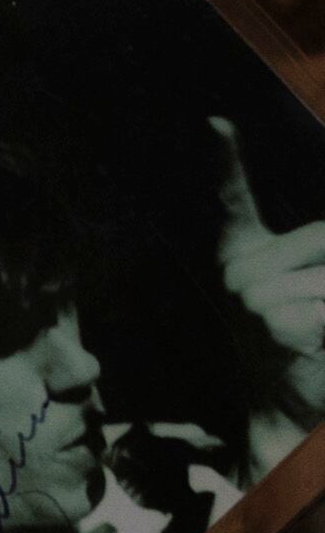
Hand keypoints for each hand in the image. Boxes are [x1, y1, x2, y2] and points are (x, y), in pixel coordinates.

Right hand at [214, 117, 324, 360]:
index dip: (224, 159)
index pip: (233, 200)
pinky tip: (316, 344)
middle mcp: (238, 269)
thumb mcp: (299, 293)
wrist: (281, 409)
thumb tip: (295, 218)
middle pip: (320, 237)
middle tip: (316, 301)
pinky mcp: (277, 318)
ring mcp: (252, 293)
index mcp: (240, 256)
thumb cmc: (299, 344)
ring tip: (317, 326)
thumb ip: (305, 254)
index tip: (217, 123)